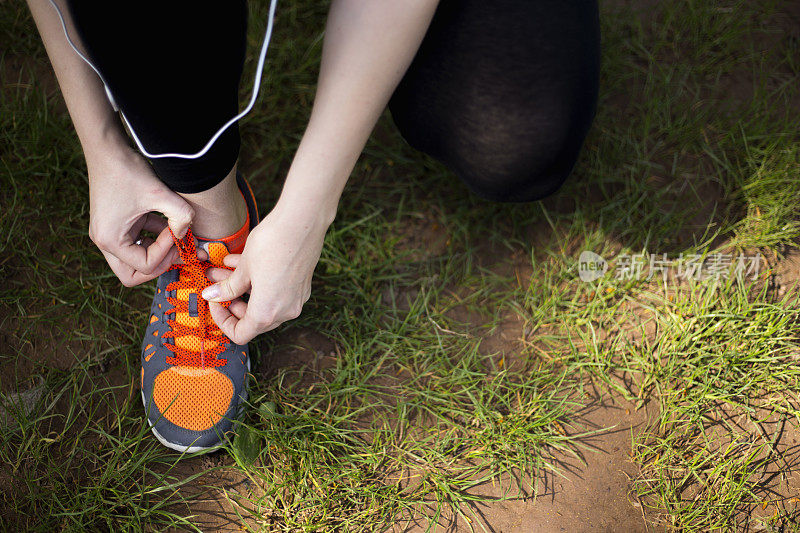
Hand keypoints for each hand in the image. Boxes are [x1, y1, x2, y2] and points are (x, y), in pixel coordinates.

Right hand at [86, 146, 193, 286]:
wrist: (107, 148)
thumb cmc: (128, 170)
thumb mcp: (161, 194)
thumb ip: (181, 216)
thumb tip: (188, 233)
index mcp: (110, 240)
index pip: (145, 266)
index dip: (168, 251)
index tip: (178, 231)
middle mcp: (104, 242)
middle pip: (133, 275)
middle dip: (160, 265)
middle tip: (179, 251)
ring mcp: (108, 234)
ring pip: (135, 261)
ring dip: (158, 252)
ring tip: (179, 237)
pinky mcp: (116, 224)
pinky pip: (136, 242)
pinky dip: (154, 238)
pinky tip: (170, 225)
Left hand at [202, 205, 327, 343]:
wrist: (302, 222)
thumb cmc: (272, 245)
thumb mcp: (243, 268)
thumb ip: (228, 287)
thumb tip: (211, 296)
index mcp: (267, 313)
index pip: (240, 334)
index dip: (222, 321)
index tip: (214, 302)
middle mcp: (285, 311)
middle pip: (253, 320)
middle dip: (231, 302)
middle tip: (217, 285)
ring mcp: (295, 299)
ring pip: (264, 302)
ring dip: (242, 288)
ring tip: (224, 267)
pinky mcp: (301, 285)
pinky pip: (276, 292)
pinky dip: (259, 283)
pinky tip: (243, 261)